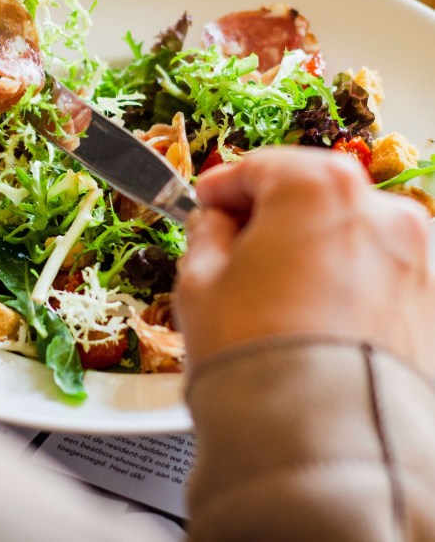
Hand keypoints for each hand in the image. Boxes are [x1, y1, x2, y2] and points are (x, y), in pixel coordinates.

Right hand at [175, 146, 434, 374]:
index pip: (260, 166)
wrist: (321, 444)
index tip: (206, 202)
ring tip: (273, 289)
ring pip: (346, 233)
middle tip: (234, 244)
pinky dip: (343, 279)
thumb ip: (206, 232)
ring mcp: (414, 258)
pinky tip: (310, 314)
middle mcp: (379, 211)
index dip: (223, 186)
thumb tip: (216, 223)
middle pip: (310, 194)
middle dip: (270, 214)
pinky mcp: (430, 304)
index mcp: (318, 187)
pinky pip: (374, 273)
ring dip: (309, 246)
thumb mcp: (199, 281)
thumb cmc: (256, 356)